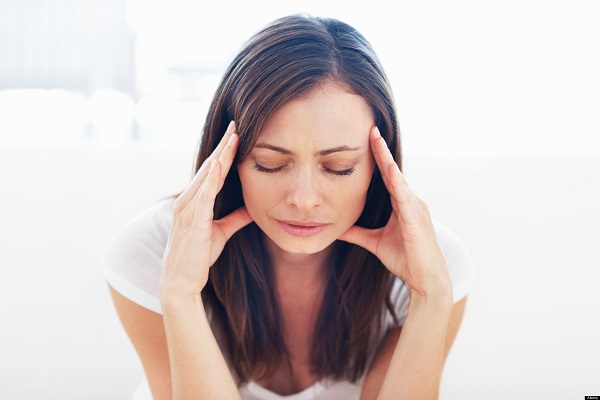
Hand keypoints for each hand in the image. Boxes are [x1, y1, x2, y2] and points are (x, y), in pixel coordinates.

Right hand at [159, 121, 252, 297]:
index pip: (212, 170)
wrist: (182, 281)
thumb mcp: (223, 232)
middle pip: (209, 166)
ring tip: (233, 136)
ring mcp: (188, 209)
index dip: (224, 152)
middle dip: (223, 145)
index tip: (237, 134)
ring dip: (221, 155)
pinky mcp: (192, 221)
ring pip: (207, 176)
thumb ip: (236, 217)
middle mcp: (188, 200)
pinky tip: (220, 163)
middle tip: (236, 124)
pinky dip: (211, 178)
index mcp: (195, 201)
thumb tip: (254, 206)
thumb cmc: (199, 257)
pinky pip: (203, 195)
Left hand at [339, 127, 451, 299]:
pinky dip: (397, 182)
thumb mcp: (374, 242)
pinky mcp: (416, 220)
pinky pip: (404, 197)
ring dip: (387, 160)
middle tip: (371, 129)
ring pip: (399, 179)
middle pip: (393, 172)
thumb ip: (357, 233)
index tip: (368, 139)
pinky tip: (389, 169)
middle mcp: (410, 202)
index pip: (387, 176)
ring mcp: (415, 209)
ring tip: (377, 141)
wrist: (425, 280)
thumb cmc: (405, 259)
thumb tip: (337, 227)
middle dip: (382, 151)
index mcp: (401, 205)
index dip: (378, 158)